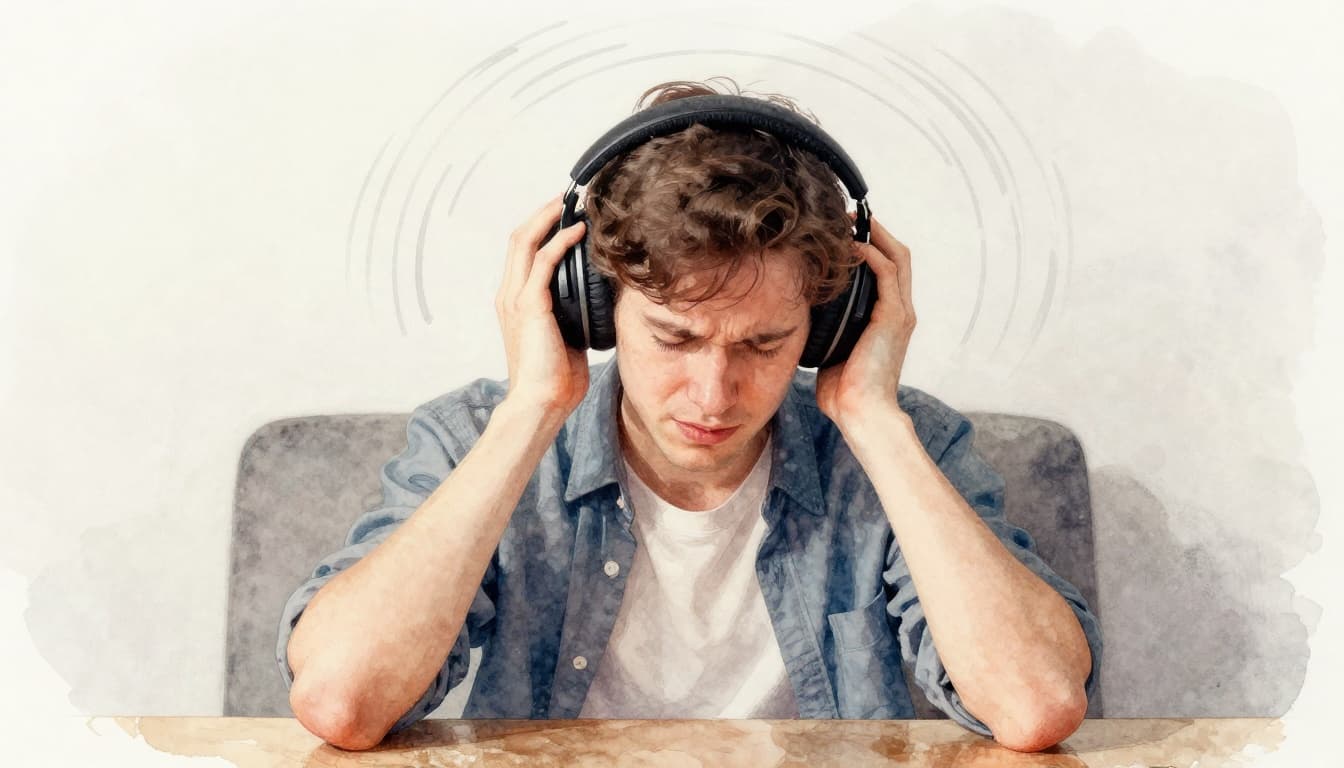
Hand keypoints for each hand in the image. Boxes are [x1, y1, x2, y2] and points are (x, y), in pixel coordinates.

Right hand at [496, 195, 589, 418]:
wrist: (542, 402)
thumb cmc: (556, 378)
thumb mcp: (567, 336)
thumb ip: (573, 314)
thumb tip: (598, 302)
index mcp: (515, 301)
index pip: (523, 252)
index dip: (541, 227)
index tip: (566, 212)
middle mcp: (510, 294)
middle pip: (519, 237)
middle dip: (544, 213)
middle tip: (570, 197)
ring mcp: (516, 298)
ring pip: (525, 241)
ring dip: (550, 218)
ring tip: (574, 204)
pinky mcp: (529, 305)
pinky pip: (543, 261)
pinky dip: (560, 241)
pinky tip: (578, 231)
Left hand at [815, 213, 915, 431]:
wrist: (860, 413)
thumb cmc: (844, 391)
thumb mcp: (832, 349)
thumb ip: (826, 328)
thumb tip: (800, 314)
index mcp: (888, 320)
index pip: (888, 270)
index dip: (872, 246)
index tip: (845, 233)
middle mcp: (899, 312)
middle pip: (897, 256)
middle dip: (875, 232)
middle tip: (848, 217)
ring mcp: (900, 314)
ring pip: (897, 258)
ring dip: (874, 235)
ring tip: (850, 221)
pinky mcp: (893, 318)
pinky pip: (887, 273)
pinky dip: (871, 254)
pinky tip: (851, 246)